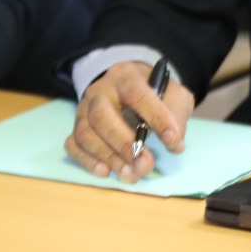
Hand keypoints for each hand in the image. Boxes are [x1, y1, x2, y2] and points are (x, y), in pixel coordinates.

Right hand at [65, 60, 194, 181]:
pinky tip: (106, 171)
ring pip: (86, 132)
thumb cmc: (154, 95)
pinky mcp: (77, 126)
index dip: (156, 118)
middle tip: (145, 165)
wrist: (130, 90)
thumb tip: (174, 142)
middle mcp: (100, 90)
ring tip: (130, 175)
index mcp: (126, 76)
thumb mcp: (173, 95)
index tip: (173, 142)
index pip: (137, 94)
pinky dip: (87, 160)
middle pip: (102, 116)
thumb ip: (176, 112)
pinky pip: (73, 144)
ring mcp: (84, 108)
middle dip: (124, 144)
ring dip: (108, 157)